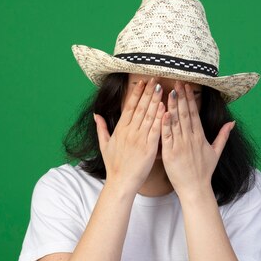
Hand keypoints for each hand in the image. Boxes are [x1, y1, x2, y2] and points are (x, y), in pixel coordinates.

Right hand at [93, 77, 165, 194]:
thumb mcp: (104, 145)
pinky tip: (165, 107)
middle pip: (140, 107)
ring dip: (155, 100)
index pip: (129, 107)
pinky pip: (156, 130)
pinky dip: (160, 117)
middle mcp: (129, 132)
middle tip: (154, 78)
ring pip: (148, 115)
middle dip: (147, 92)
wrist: (121, 182)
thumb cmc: (113, 166)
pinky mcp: (149, 148)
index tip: (141, 83)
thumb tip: (96, 115)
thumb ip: (101, 128)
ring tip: (160, 87)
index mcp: (120, 130)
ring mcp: (139, 139)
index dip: (136, 94)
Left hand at [161, 80, 235, 196]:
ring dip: (172, 106)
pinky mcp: (170, 153)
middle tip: (177, 81)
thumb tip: (231, 122)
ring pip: (176, 122)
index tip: (187, 86)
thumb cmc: (204, 172)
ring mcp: (180, 145)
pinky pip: (167, 136)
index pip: (194, 113)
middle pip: (185, 114)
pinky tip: (163, 112)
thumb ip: (223, 136)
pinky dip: (165, 124)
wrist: (196, 189)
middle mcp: (190, 138)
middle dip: (181, 97)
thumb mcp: (216, 152)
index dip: (190, 99)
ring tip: (169, 91)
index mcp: (200, 137)